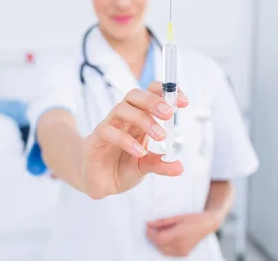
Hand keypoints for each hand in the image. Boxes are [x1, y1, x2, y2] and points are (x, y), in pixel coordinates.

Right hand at [81, 81, 187, 199]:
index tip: (184, 102)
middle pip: (134, 96)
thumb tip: (180, 167)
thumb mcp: (145, 167)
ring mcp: (108, 126)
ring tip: (160, 136)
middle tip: (169, 114)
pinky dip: (125, 140)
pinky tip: (139, 152)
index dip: (165, 93)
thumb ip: (160, 164)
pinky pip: (107, 131)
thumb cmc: (121, 168)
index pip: (149, 94)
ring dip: (142, 119)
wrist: (99, 184)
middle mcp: (123, 119)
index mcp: (138, 119)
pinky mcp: (94, 140)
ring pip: (121, 109)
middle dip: (153, 101)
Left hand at [146, 212, 217, 256]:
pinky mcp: (184, 253)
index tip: (148, 227)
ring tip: (160, 232)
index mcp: (179, 235)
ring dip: (158, 243)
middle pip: (159, 246)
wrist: (207, 225)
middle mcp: (181, 245)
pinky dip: (164, 246)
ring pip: (163, 251)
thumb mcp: (176, 217)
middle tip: (153, 228)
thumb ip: (161, 222)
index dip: (150, 234)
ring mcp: (183, 251)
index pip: (159, 239)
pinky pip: (169, 253)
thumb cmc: (193, 218)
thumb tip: (148, 224)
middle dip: (153, 238)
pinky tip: (167, 238)